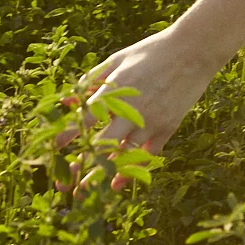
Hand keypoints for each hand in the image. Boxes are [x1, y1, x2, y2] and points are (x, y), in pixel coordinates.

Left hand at [57, 26, 213, 189]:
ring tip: (86, 193)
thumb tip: (67, 100)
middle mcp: (132, 110)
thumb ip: (91, 80)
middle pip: (101, 145)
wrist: (193, 50)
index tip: (51, 152)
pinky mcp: (168, 127)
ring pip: (123, 155)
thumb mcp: (117, 59)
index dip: (66, 138)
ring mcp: (152, 121)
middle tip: (63, 184)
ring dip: (103, 175)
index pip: (84, 120)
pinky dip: (133, 170)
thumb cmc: (151, 52)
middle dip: (80, 167)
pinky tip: (118, 184)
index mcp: (116, 91)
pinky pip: (149, 154)